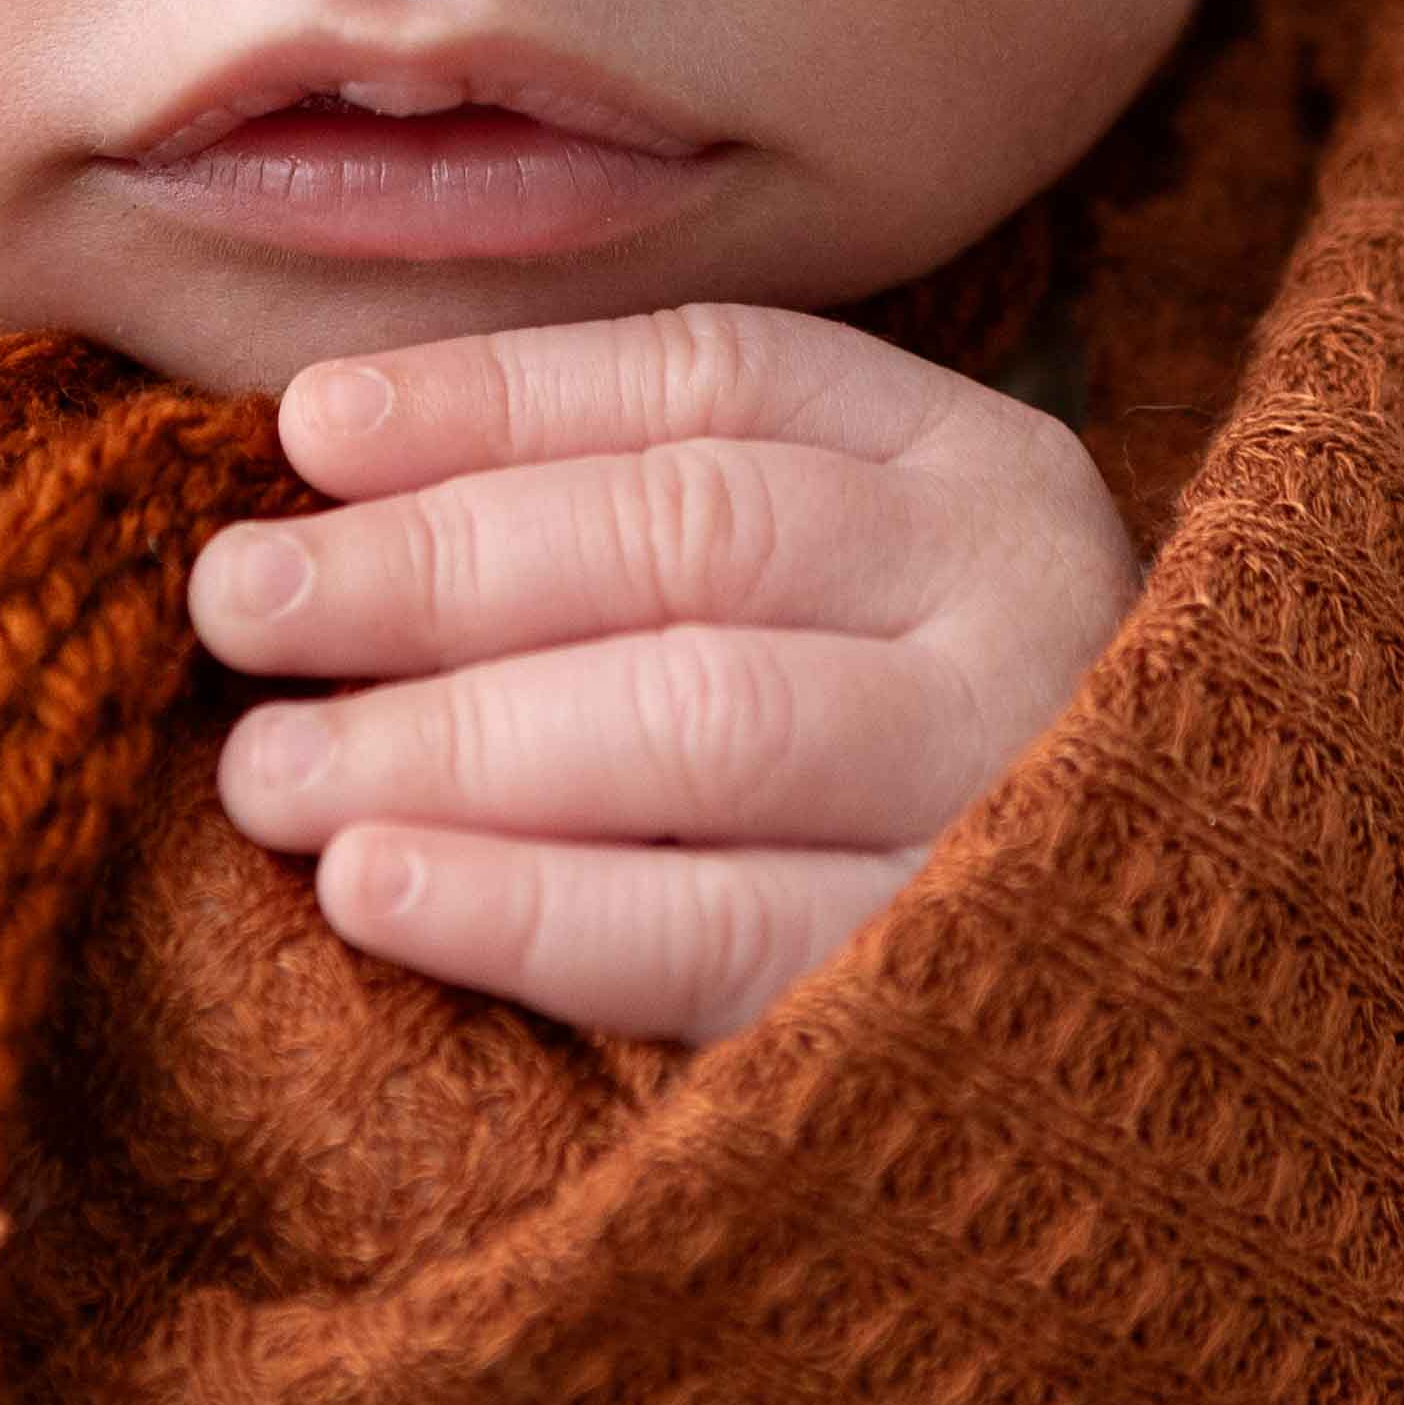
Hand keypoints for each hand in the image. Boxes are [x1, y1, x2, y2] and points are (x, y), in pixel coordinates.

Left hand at [184, 299, 1142, 1044]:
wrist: (1164, 1024)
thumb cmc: (897, 787)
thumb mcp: (827, 602)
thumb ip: (638, 519)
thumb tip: (332, 459)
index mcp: (976, 466)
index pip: (714, 379)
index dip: (494, 394)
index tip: (304, 426)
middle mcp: (1020, 596)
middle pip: (690, 535)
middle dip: (433, 565)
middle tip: (239, 603)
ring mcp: (1012, 786)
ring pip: (700, 716)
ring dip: (450, 736)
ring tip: (267, 770)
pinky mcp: (966, 985)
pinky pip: (723, 929)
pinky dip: (528, 907)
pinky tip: (376, 890)